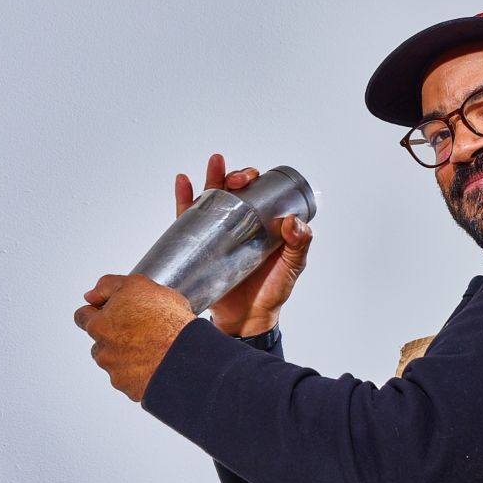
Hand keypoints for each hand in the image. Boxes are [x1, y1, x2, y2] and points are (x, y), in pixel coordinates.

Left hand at [75, 274, 195, 401]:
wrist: (187, 355)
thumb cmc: (166, 320)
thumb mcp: (138, 285)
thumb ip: (108, 286)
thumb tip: (90, 295)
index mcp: (100, 325)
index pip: (82, 317)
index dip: (96, 312)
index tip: (112, 312)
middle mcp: (103, 351)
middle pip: (100, 342)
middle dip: (114, 336)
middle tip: (139, 330)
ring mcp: (116, 373)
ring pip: (115, 363)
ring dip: (127, 357)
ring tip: (152, 348)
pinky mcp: (131, 389)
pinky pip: (132, 380)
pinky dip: (141, 373)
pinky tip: (158, 363)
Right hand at [175, 153, 312, 336]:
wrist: (246, 320)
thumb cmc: (271, 293)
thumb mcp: (292, 267)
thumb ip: (298, 245)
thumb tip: (292, 221)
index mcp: (262, 224)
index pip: (257, 193)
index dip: (255, 179)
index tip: (253, 179)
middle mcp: (239, 224)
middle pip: (233, 190)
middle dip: (233, 175)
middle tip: (235, 177)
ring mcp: (218, 233)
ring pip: (212, 198)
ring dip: (211, 178)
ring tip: (215, 162)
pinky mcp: (199, 246)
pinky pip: (188, 220)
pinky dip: (184, 199)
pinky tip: (184, 182)